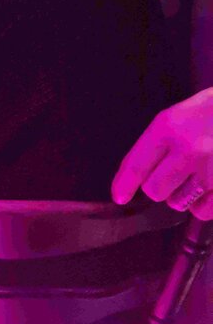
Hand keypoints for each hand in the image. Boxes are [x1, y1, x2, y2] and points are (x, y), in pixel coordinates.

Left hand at [112, 89, 212, 219]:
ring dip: (180, 196)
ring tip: (192, 177)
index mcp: (169, 128)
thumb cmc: (209, 111)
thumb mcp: (175, 115)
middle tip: (170, 173)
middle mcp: (188, 150)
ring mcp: (211, 170)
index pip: (137, 164)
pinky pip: (203, 211)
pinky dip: (201, 204)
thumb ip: (155, 142)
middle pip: (155, 190)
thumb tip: (135, 175)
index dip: (124, 184)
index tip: (119, 196)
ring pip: (178, 203)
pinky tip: (207, 188)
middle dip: (158, 185)